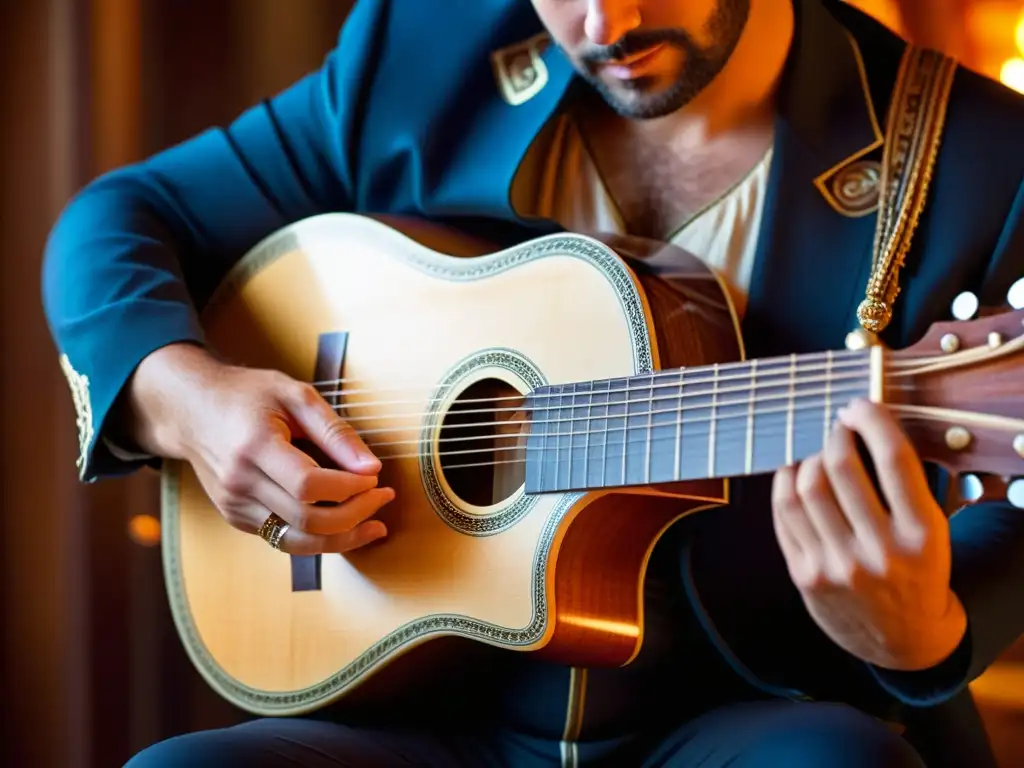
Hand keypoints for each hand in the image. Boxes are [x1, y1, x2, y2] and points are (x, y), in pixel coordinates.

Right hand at [126, 343, 391, 554]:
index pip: (309, 485)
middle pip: (307, 519)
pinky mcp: (236, 518)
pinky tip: (344, 522)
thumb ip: (335, 431)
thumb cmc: (247, 395)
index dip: (349, 488)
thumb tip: (371, 468)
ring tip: (374, 524)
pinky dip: (318, 536)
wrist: (191, 409)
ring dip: (343, 538)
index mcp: (254, 447)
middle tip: (383, 497)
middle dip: (355, 515)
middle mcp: (239, 483)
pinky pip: (284, 539)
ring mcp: (234, 505)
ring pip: (297, 541)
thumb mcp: (295, 395)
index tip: (375, 478)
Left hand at [771, 398, 966, 670]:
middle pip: (840, 467)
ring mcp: (837, 566)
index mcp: (921, 536)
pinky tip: (794, 475)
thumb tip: (857, 425)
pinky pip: (783, 514)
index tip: (860, 407)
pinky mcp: (805, 576)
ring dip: (808, 458)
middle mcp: (878, 553)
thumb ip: (901, 485)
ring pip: (804, 487)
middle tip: (837, 428)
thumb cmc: (917, 571)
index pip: (893, 459)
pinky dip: (785, 484)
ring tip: (817, 454)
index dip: (872, 420)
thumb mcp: (930, 532)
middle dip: (834, 435)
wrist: (905, 640)